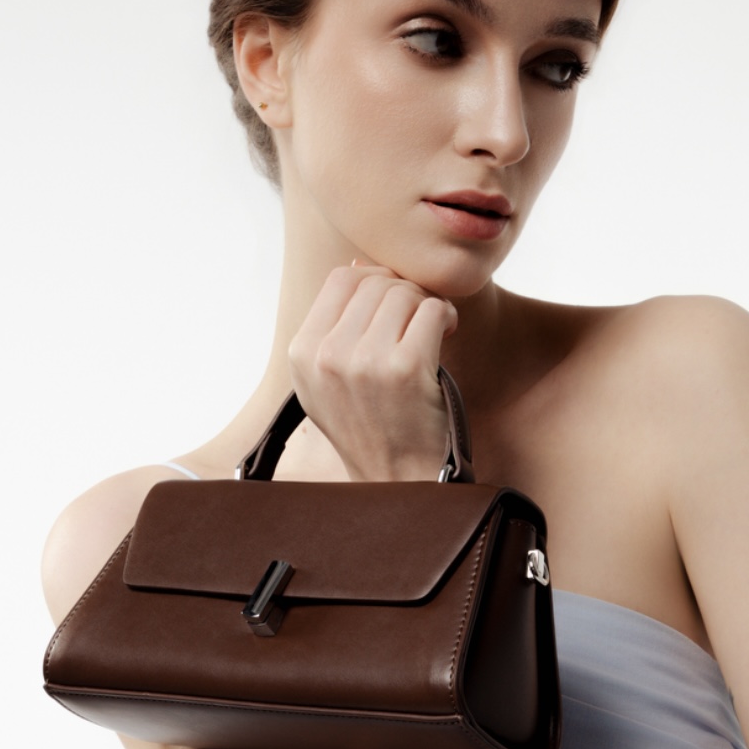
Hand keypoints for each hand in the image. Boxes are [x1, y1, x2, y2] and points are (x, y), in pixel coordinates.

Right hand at [285, 263, 457, 483]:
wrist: (397, 482)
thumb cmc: (372, 429)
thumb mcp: (331, 382)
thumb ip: (335, 327)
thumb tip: (359, 266)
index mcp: (302, 354)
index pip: (341, 280)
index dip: (376, 281)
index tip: (395, 305)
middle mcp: (326, 356)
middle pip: (376, 282)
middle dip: (405, 293)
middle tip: (419, 320)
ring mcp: (364, 361)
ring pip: (405, 292)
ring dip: (427, 304)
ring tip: (432, 330)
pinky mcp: (405, 369)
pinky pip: (432, 311)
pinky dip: (445, 317)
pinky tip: (445, 335)